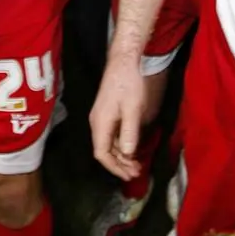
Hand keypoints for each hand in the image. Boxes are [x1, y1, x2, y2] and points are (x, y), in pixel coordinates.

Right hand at [89, 53, 146, 180]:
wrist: (125, 60)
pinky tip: (132, 148)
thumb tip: (126, 154)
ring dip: (121, 156)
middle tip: (137, 172)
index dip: (115, 167)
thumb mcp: (133, 109)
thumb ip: (129, 132)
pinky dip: (121, 145)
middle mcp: (97, 122)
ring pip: (108, 143)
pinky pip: (112, 135)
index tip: (130, 175)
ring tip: (136, 164)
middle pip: (104, 150)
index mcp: (100, 123)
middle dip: (119, 164)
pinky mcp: (108, 112)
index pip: (101, 153)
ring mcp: (102, 117)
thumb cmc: (129, 83)